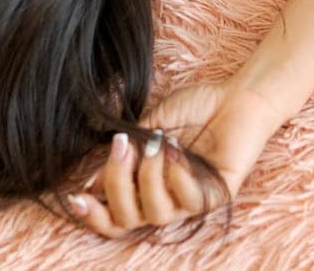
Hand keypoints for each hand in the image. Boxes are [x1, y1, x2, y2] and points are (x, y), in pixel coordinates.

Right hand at [67, 80, 282, 239]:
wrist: (236, 94)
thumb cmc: (194, 109)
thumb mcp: (148, 127)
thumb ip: (124, 154)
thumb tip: (89, 182)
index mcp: (147, 187)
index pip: (115, 219)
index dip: (92, 215)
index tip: (77, 195)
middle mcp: (167, 200)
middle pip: (127, 220)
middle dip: (117, 184)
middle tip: (122, 146)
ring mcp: (191, 201)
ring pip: (156, 214)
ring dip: (149, 176)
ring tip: (157, 142)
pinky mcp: (218, 196)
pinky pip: (189, 201)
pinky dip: (178, 174)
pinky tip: (178, 148)